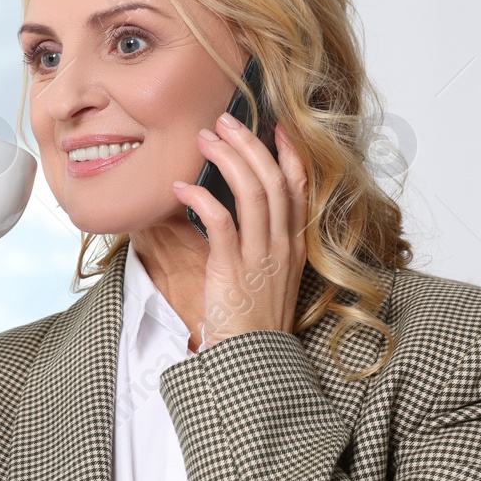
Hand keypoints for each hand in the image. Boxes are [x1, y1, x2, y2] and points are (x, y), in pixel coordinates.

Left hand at [172, 118, 307, 350]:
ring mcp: (261, 256)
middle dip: (249, 144)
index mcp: (294, 244)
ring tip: (204, 140)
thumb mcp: (267, 276)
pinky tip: (180, 187)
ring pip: (252, 192)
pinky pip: (220, 222)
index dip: (289, 153)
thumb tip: (234, 211)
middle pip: (273, 180)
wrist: (252, 360)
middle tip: (224, 121)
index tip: (276, 126)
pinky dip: (200, 198)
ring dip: (226, 160)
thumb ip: (260, 243)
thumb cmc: (254, 319)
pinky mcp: (232, 269)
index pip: (299, 187)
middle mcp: (283, 245)